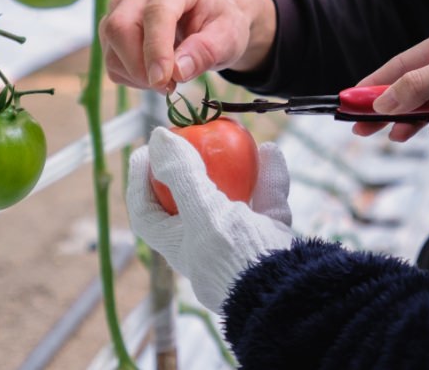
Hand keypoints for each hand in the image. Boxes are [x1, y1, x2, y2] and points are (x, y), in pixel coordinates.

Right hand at [99, 0, 274, 90]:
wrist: (212, 24)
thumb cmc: (222, 26)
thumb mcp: (229, 38)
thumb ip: (206, 51)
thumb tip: (178, 70)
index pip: (156, 12)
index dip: (156, 48)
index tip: (163, 79)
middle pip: (121, 26)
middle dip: (139, 65)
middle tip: (169, 86)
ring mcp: (123, 5)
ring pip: (111, 44)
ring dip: (136, 74)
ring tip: (168, 79)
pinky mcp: (112, 26)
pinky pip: (111, 59)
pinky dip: (131, 77)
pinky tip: (154, 73)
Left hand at [126, 127, 293, 312]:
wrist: (289, 292)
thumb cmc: (236, 258)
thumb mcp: (203, 212)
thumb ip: (180, 174)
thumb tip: (157, 137)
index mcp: (180, 248)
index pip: (147, 213)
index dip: (140, 182)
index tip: (146, 151)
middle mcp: (206, 245)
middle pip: (188, 202)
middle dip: (188, 168)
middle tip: (189, 137)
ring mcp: (240, 242)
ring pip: (232, 196)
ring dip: (234, 166)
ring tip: (235, 136)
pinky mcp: (270, 237)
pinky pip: (266, 200)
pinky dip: (268, 177)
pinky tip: (270, 152)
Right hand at [352, 20, 428, 142]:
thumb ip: (419, 84)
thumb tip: (383, 101)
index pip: (402, 64)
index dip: (374, 82)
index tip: (350, 98)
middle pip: (410, 89)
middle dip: (386, 108)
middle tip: (361, 128)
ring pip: (428, 109)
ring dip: (411, 123)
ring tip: (396, 137)